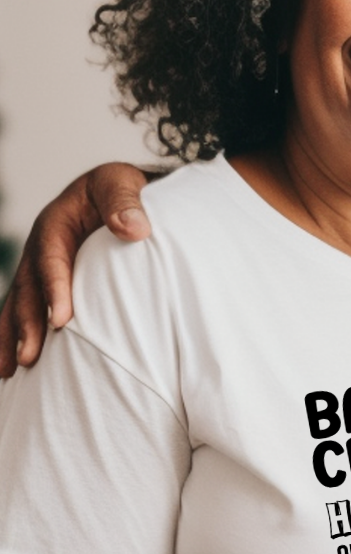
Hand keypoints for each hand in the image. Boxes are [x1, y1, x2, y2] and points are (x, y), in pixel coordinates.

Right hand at [0, 163, 151, 376]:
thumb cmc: (119, 188)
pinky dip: (15, 336)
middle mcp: (41, 249)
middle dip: (26, 324)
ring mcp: (39, 269)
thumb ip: (124, 201)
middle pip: (28, 289)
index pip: (52, 258)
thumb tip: (134, 229)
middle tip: (29, 358)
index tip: (61, 320)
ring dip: (12, 338)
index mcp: (56, 223)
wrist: (115, 193)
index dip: (54, 289)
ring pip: (20, 305)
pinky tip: (12, 369)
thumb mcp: (119, 182)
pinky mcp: (45, 285)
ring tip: (11, 372)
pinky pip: (27, 311)